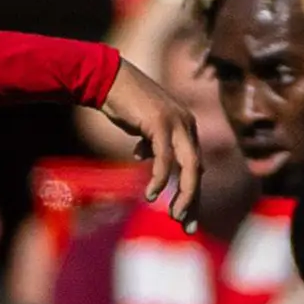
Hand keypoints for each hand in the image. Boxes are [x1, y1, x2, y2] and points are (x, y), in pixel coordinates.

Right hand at [96, 62, 203, 226]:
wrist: (107, 78)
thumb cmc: (122, 101)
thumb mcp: (141, 126)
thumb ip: (149, 141)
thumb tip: (143, 156)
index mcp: (186, 127)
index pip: (193, 166)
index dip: (190, 193)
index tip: (185, 217)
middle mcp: (187, 125)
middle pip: (196, 170)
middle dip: (192, 200)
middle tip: (185, 225)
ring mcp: (176, 123)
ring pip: (187, 167)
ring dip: (183, 194)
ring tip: (174, 216)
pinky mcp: (160, 124)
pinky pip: (164, 158)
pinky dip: (160, 178)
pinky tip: (150, 195)